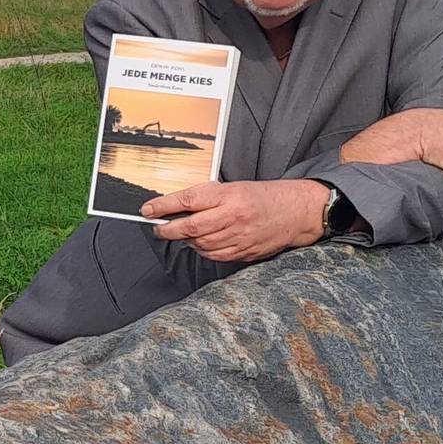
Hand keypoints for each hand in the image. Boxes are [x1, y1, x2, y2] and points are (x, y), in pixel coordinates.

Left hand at [141, 179, 330, 262]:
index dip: (163, 206)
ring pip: (200, 244)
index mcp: (228, 195)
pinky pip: (215, 255)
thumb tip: (176, 207)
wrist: (295, 211)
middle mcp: (232, 216)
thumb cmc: (262, 197)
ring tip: (180, 235)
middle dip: (168, 230)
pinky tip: (200, 244)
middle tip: (158, 228)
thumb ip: (206, 198)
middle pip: (190, 227)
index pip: (187, 200)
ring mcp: (239, 236)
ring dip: (185, 241)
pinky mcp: (244, 252)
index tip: (147, 210)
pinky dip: (203, 251)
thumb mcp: (233, 188)